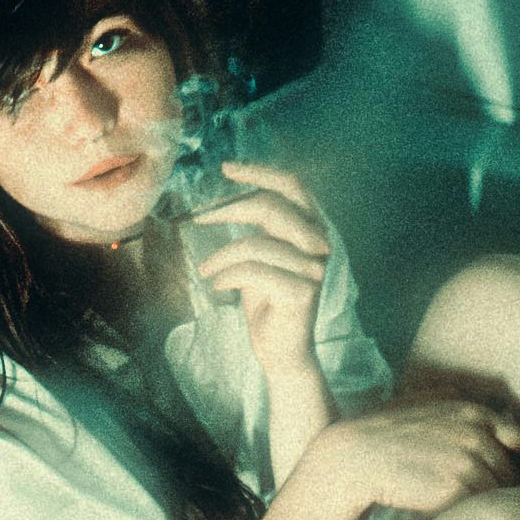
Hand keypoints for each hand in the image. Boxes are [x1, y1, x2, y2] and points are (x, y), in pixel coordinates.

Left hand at [186, 157, 333, 379]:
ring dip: (220, 255)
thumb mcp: (264, 253)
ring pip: (256, 243)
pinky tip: (217, 286)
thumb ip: (262, 226)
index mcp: (313, 228)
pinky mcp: (301, 293)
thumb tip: (232, 195)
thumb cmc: (268, 300)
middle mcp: (319, 244)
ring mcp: (314, 269)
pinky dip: (226, 275)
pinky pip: (252, 271)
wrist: (282, 351)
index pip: (293, 186)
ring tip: (205, 269)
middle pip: (272, 207)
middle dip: (229, 210)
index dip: (260, 172)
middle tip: (200, 219)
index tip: (227, 168)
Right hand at [317, 381, 519, 519]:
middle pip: (515, 472)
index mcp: (472, 411)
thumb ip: (456, 410)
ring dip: (494, 510)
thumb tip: (488, 411)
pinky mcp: (460, 486)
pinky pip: (482, 509)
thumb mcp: (423, 409)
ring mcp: (471, 457)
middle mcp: (478, 430)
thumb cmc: (381, 438)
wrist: (352, 460)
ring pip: (502, 494)